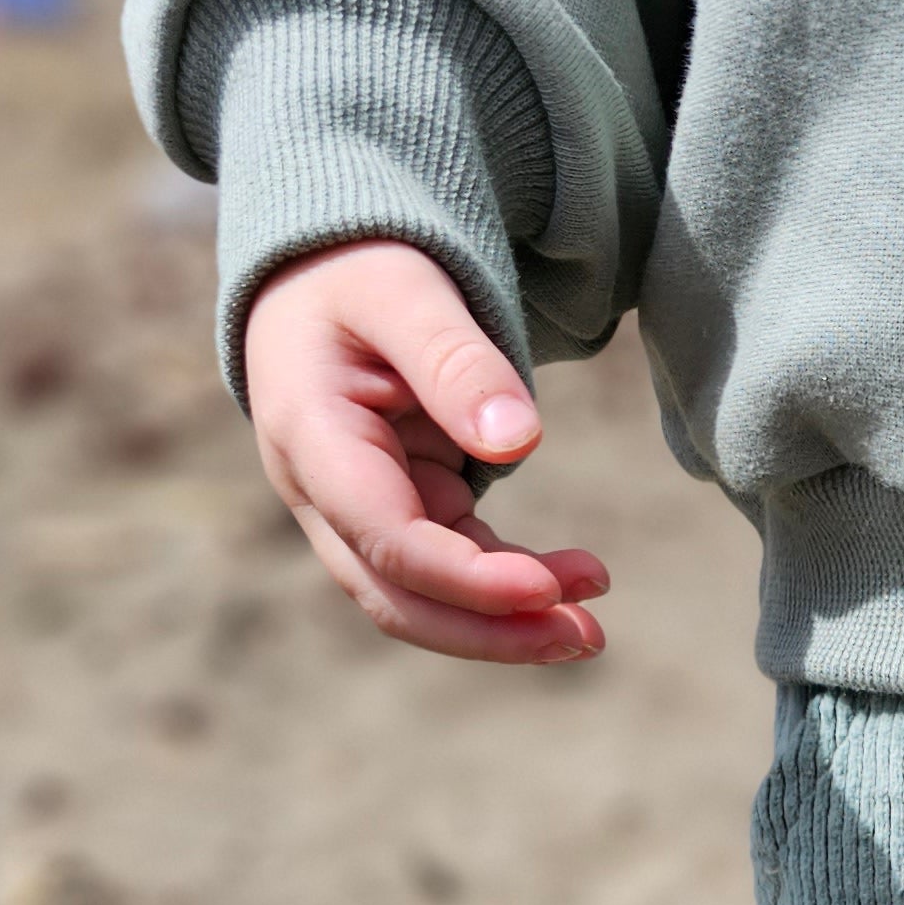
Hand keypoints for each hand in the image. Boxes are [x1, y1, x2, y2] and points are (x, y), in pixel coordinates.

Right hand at [240, 240, 607, 665]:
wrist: (322, 267)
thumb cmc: (358, 267)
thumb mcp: (404, 291)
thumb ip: (455, 361)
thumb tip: (519, 443)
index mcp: (311, 436)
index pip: (386, 538)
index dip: (466, 578)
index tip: (546, 587)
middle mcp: (322, 493)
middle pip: (397, 598)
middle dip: (491, 630)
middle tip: (588, 636)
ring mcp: (358, 511)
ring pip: (424, 601)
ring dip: (506, 624)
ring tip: (592, 628)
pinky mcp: (400, 511)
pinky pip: (452, 570)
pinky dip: (508, 587)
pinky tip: (572, 583)